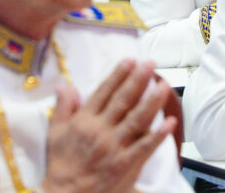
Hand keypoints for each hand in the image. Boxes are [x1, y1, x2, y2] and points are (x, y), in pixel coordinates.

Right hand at [43, 59, 176, 192]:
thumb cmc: (61, 164)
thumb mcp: (55, 133)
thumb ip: (63, 107)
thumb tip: (65, 84)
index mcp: (83, 120)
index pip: (104, 92)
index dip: (118, 75)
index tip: (130, 60)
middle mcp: (100, 130)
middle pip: (123, 100)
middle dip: (138, 80)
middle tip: (150, 64)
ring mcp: (114, 147)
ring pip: (136, 119)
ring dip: (152, 101)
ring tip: (164, 85)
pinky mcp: (125, 164)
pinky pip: (145, 147)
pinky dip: (158, 134)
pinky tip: (170, 122)